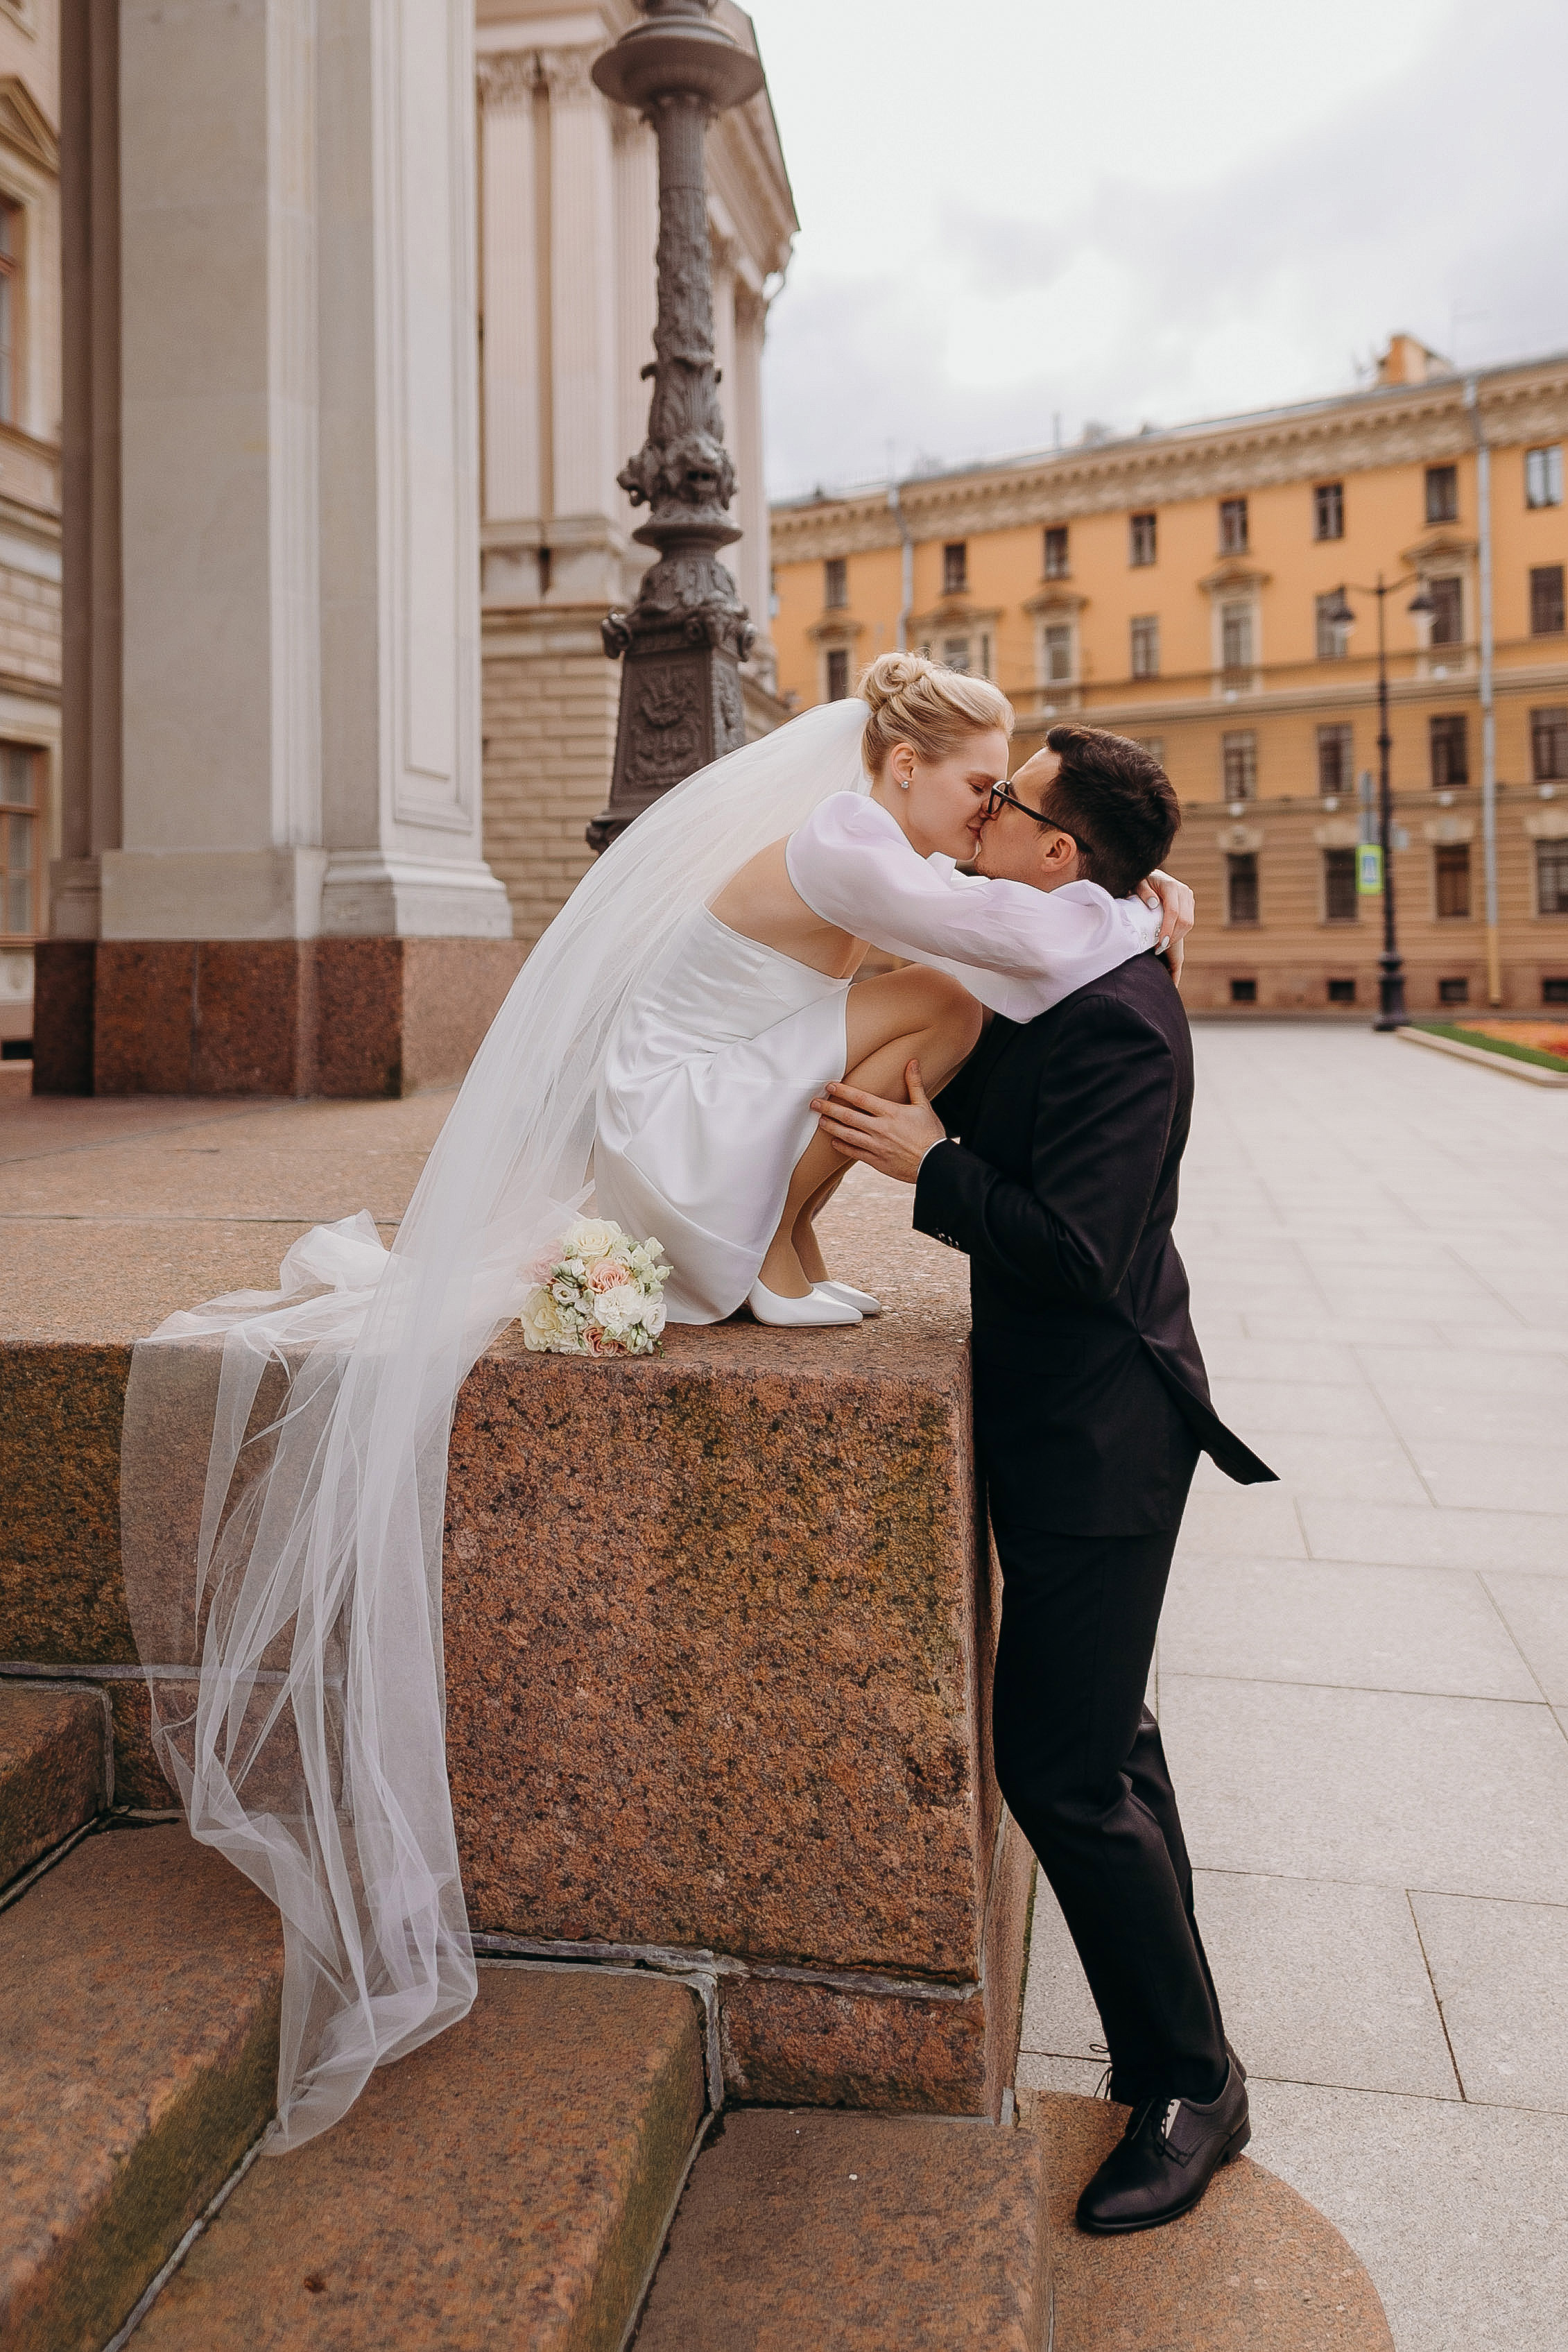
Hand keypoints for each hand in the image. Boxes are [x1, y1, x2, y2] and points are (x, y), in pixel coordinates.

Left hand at [811, 1059, 946, 1185]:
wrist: (935, 1164)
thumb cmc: (931, 1134)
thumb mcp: (924, 1106)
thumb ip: (914, 1084)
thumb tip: (912, 1062)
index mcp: (890, 1113)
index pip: (861, 1099)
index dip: (843, 1091)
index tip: (829, 1086)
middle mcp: (880, 1129)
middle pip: (848, 1116)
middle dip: (829, 1108)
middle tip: (813, 1103)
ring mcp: (876, 1146)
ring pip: (847, 1135)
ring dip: (831, 1127)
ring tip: (820, 1120)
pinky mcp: (876, 1161)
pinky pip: (854, 1153)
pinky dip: (842, 1147)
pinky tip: (834, 1142)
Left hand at [1137, 869, 1192, 984]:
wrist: (1152, 876)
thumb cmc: (1141, 882)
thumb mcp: (1138, 884)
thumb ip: (1144, 892)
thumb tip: (1153, 904)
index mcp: (1171, 886)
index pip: (1173, 911)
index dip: (1168, 929)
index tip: (1160, 943)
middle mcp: (1183, 891)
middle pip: (1184, 920)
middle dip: (1173, 937)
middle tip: (1159, 949)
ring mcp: (1188, 897)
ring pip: (1189, 923)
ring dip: (1177, 937)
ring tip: (1163, 946)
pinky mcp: (1189, 903)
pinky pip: (1189, 921)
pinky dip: (1180, 932)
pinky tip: (1168, 938)